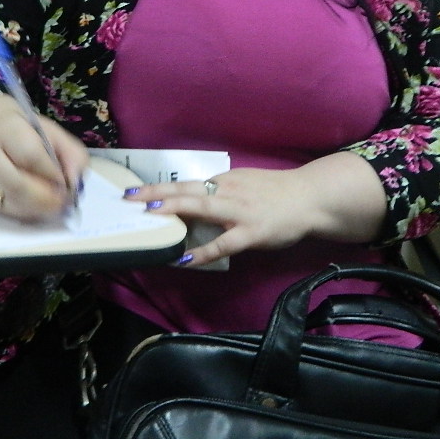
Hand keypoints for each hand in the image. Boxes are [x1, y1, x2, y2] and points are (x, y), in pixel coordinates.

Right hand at [0, 94, 88, 220]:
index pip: (30, 156)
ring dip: (38, 209)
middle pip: (15, 184)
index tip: (68, 183)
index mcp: (8, 130)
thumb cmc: (28, 133)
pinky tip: (41, 206)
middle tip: (64, 200)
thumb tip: (76, 182)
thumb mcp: (55, 134)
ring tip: (56, 204)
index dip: (53, 174)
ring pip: (9, 202)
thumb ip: (72, 154)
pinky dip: (29, 213)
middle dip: (46, 198)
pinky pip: (7, 210)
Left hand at [122, 153, 385, 267]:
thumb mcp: (245, 184)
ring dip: (174, 210)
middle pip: (187, 191)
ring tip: (150, 216)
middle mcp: (228, 192)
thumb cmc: (277, 193)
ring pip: (201, 208)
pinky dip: (203, 251)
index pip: (186, 184)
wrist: (310, 198)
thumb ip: (221, 193)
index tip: (135, 192)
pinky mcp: (252, 233)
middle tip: (129, 199)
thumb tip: (193, 202)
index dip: (159, 188)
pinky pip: (223, 243)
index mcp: (224, 181)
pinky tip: (185, 259)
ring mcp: (239, 212)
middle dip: (156, 194)